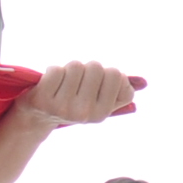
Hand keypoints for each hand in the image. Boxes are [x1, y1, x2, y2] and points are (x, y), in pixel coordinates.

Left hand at [19, 61, 136, 127]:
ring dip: (69, 69)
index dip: (108, 74)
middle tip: (77, 83)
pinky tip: (50, 84)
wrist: (37, 117)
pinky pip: (56, 70)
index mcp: (102, 114)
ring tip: (63, 83)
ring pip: (76, 65)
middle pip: (97, 67)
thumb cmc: (72, 102)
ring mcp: (64, 108)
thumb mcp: (98, 99)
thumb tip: (144, 83)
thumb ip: (120, 88)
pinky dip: (53, 71)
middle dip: (88, 69)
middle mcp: (85, 114)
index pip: (118, 77)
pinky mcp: (44, 100)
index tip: (97, 84)